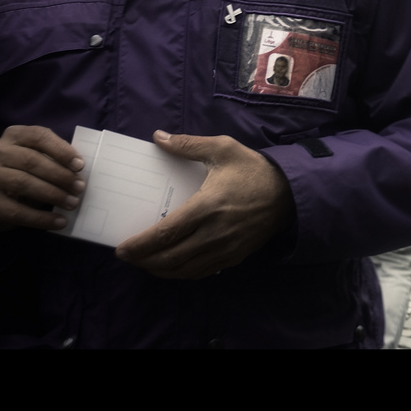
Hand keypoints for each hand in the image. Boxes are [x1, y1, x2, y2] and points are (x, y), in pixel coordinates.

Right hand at [0, 124, 83, 231]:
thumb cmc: (26, 171)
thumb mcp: (40, 158)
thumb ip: (56, 158)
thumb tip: (80, 171)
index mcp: (14, 135)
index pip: (38, 136)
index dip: (61, 150)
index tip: (80, 165)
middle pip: (31, 160)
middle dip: (60, 175)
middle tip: (80, 188)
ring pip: (23, 183)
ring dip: (52, 195)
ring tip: (72, 203)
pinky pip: (16, 211)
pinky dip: (41, 218)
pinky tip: (59, 221)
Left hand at [113, 131, 294, 279]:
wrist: (289, 192)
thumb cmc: (253, 169)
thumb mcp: (223, 149)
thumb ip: (189, 145)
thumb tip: (158, 137)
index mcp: (207, 206)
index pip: (166, 233)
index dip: (140, 245)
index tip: (121, 248)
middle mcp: (214, 233)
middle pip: (170, 258)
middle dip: (143, 261)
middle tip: (127, 256)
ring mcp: (225, 249)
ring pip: (183, 270)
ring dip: (159, 270)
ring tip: (145, 262)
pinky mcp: (234, 257)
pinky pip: (200, 272)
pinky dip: (180, 273)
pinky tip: (172, 266)